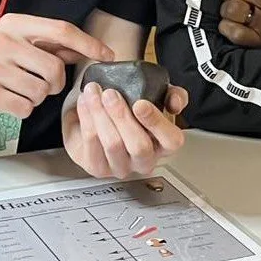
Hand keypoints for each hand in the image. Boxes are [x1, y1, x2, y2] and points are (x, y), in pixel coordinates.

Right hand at [0, 13, 113, 119]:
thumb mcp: (10, 39)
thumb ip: (45, 44)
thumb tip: (82, 49)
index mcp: (14, 24)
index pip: (61, 30)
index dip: (88, 44)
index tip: (107, 55)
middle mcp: (3, 42)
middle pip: (55, 68)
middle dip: (55, 82)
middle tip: (42, 83)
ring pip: (40, 92)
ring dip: (36, 97)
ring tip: (16, 89)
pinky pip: (24, 108)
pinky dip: (22, 109)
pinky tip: (6, 99)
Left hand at [63, 82, 187, 178]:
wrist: (100, 116)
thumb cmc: (130, 110)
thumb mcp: (155, 97)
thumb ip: (171, 95)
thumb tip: (175, 102)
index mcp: (164, 145)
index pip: (171, 141)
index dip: (157, 123)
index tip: (140, 103)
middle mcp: (144, 160)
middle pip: (139, 146)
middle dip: (122, 116)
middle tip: (110, 94)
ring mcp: (120, 167)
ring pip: (113, 144)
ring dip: (100, 113)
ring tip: (94, 93)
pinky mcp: (97, 167)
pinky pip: (91, 143)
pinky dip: (87, 118)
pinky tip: (85, 102)